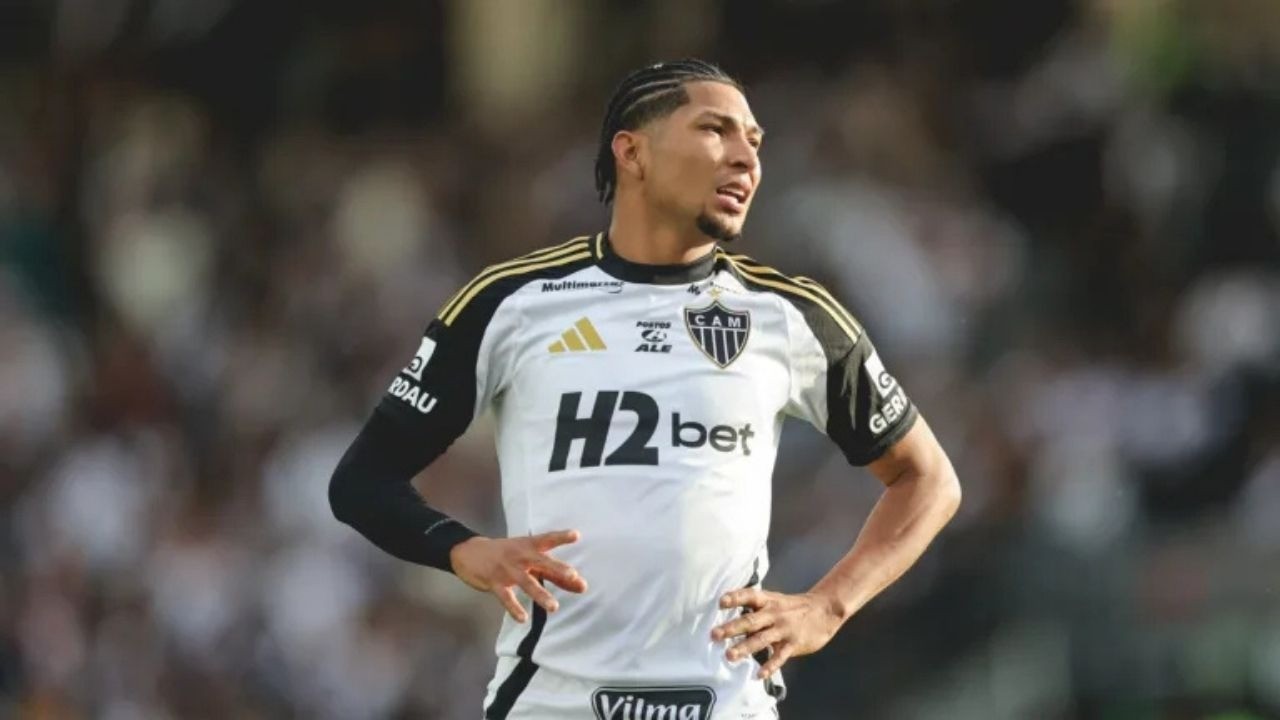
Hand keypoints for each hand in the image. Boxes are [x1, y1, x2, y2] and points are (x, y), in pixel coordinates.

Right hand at [449, 530, 587, 622]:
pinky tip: (523, 618)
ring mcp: (507, 569)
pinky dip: (514, 608)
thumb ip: (554, 572)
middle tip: (573, 575)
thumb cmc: (505, 555)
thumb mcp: (528, 557)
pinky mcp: (494, 582)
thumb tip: (580, 585)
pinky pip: (506, 597)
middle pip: (541, 561)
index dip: (561, 537)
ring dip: (540, 594)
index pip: (547, 539)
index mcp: (528, 546)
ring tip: (554, 607)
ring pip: (526, 582)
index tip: (576, 535)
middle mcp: (520, 556)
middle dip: (557, 569)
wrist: (469, 552)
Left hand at [710, 589, 843, 677]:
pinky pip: (780, 657)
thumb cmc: (793, 607)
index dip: (735, 598)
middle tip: (714, 635)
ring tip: (729, 655)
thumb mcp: (775, 600)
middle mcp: (774, 614)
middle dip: (732, 628)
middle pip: (751, 621)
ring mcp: (784, 630)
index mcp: (768, 601)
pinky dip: (770, 666)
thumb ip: (756, 609)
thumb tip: (730, 615)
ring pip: (761, 639)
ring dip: (745, 647)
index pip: (749, 596)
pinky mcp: (793, 644)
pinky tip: (759, 674)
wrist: (825, 610)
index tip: (720, 602)